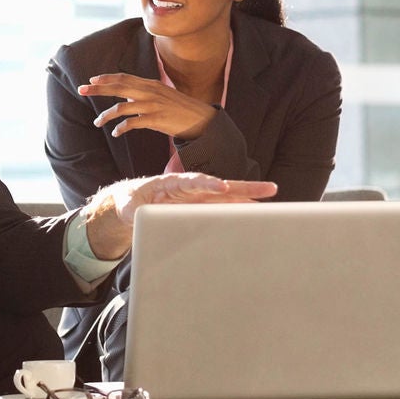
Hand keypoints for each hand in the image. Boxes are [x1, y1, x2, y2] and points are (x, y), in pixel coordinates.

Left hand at [79, 74, 217, 140]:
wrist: (201, 120)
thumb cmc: (180, 109)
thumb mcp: (162, 95)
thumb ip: (144, 92)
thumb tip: (126, 95)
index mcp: (150, 84)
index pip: (124, 78)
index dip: (106, 78)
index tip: (91, 80)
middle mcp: (149, 92)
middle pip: (118, 87)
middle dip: (98, 89)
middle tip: (81, 90)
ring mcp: (152, 105)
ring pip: (122, 107)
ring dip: (106, 115)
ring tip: (97, 122)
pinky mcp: (155, 120)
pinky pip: (132, 123)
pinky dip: (121, 128)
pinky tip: (116, 133)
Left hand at [82, 171, 278, 260]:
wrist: (134, 205)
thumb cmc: (131, 203)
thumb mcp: (127, 206)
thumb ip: (130, 210)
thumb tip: (134, 216)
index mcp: (173, 183)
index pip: (194, 181)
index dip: (208, 183)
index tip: (221, 187)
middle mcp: (192, 189)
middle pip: (221, 186)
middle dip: (244, 187)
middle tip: (269, 188)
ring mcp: (199, 199)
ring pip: (229, 198)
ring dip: (250, 199)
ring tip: (272, 197)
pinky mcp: (202, 209)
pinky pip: (224, 210)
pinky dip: (240, 212)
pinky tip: (257, 215)